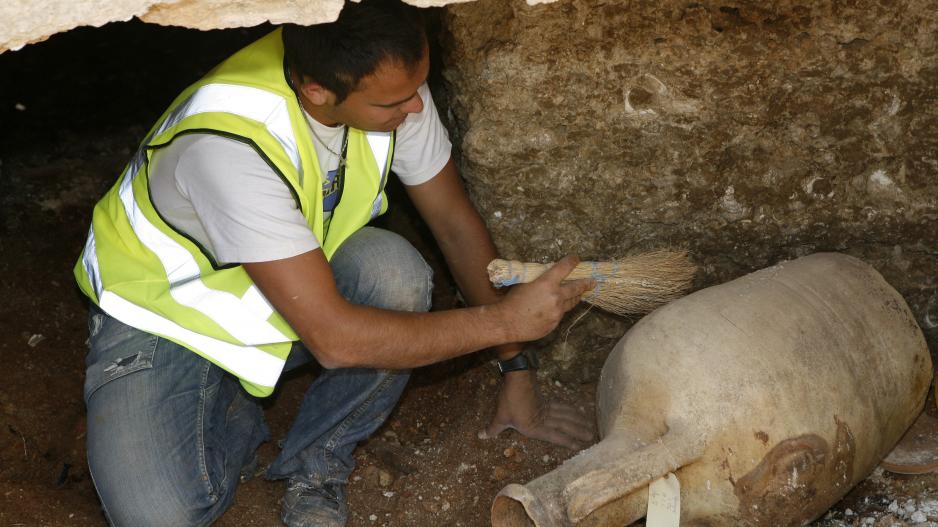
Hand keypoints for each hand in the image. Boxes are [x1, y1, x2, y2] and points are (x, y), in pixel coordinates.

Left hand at [480, 369, 594, 449]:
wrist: (517, 377)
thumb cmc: (509, 399)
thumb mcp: (500, 416)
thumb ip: (493, 428)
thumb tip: (481, 436)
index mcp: (535, 426)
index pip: (554, 436)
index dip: (567, 441)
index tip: (579, 446)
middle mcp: (544, 418)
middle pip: (565, 425)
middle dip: (578, 431)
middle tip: (591, 436)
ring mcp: (547, 407)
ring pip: (566, 415)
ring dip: (578, 420)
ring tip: (589, 425)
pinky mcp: (546, 399)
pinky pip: (561, 406)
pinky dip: (570, 409)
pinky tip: (576, 410)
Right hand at [498, 256, 594, 342]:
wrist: (506, 323)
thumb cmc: (512, 301)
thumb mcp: (525, 283)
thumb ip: (540, 279)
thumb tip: (548, 275)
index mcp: (547, 283)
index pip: (565, 267)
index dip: (572, 261)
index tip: (576, 259)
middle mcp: (556, 297)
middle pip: (576, 288)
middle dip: (585, 284)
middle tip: (592, 282)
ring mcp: (557, 312)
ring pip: (571, 303)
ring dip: (574, 297)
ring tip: (578, 294)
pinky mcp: (555, 323)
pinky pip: (561, 315)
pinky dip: (559, 310)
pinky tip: (553, 309)